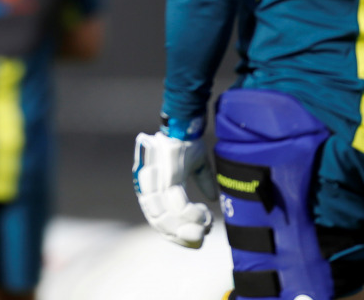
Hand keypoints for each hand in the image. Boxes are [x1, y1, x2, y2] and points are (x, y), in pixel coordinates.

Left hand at [133, 131, 214, 248]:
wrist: (185, 124)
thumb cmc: (187, 142)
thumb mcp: (197, 166)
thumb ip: (203, 181)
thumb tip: (213, 198)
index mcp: (153, 188)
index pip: (157, 220)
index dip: (173, 234)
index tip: (192, 241)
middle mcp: (150, 189)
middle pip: (160, 224)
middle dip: (182, 236)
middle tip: (201, 238)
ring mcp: (157, 184)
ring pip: (169, 218)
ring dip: (190, 226)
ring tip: (205, 227)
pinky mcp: (167, 178)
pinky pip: (178, 205)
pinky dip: (192, 214)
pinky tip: (205, 215)